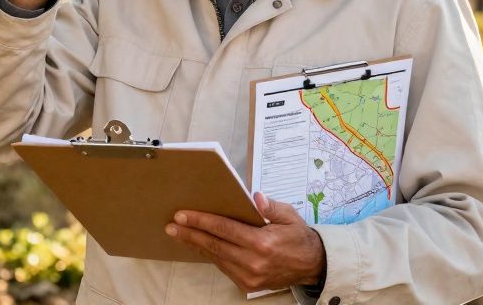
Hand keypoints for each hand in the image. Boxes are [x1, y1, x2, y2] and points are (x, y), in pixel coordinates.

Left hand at [166, 192, 326, 293]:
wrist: (312, 266)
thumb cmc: (298, 237)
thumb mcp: (289, 216)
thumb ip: (271, 207)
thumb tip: (255, 197)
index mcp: (262, 243)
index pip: (224, 229)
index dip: (201, 221)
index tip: (182, 215)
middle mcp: (253, 262)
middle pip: (214, 245)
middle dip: (190, 234)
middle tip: (171, 226)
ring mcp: (249, 276)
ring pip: (216, 257)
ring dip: (196, 245)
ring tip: (180, 234)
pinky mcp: (248, 285)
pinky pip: (224, 267)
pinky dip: (211, 255)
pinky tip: (200, 246)